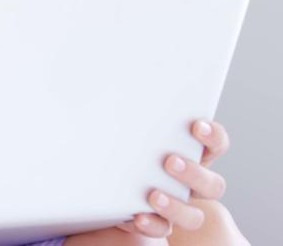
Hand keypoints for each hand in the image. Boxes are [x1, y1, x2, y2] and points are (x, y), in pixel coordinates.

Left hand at [119, 119, 229, 237]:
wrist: (108, 179)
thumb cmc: (124, 143)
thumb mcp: (130, 127)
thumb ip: (134, 116)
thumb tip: (114, 94)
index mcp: (192, 154)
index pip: (216, 143)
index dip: (213, 136)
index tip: (197, 125)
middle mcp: (193, 182)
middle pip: (213, 184)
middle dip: (194, 173)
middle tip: (170, 161)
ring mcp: (179, 205)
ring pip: (193, 215)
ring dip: (176, 206)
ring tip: (153, 195)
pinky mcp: (160, 223)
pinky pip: (163, 229)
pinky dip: (152, 224)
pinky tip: (137, 216)